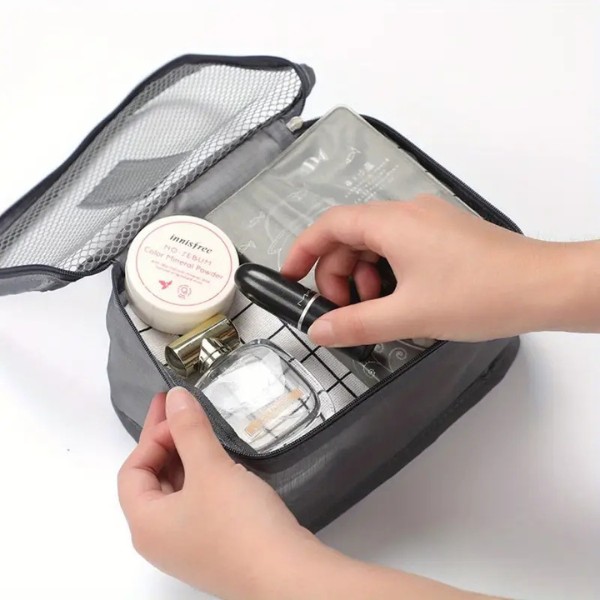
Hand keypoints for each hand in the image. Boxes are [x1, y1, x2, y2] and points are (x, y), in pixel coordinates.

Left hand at [118, 387, 320, 599]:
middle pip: (151, 481)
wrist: (286, 575)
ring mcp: (187, 546)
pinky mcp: (213, 546)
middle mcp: (159, 539)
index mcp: (146, 524)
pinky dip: (201, 476)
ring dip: (185, 457)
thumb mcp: (210, 469)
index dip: (152, 436)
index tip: (178, 412)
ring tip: (199, 428)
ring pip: (176, 491)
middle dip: (166, 441)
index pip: (132, 470)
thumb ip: (189, 429)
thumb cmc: (238, 523)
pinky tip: (219, 461)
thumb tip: (174, 397)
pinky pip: (196, 503)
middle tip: (180, 406)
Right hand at [282, 195, 599, 344]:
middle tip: (341, 310)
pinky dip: (388, 274)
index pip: (330, 224)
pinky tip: (399, 301)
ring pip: (375, 244)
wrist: (544, 287)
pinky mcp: (444, 236)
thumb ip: (356, 324)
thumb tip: (320, 331)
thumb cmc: (483, 293)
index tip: (290, 275)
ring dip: (364, 277)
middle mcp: (409, 214)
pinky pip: (399, 248)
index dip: (303, 249)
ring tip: (376, 310)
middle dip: (337, 274)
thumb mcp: (408, 316)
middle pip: (351, 236)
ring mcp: (429, 222)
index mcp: (393, 223)